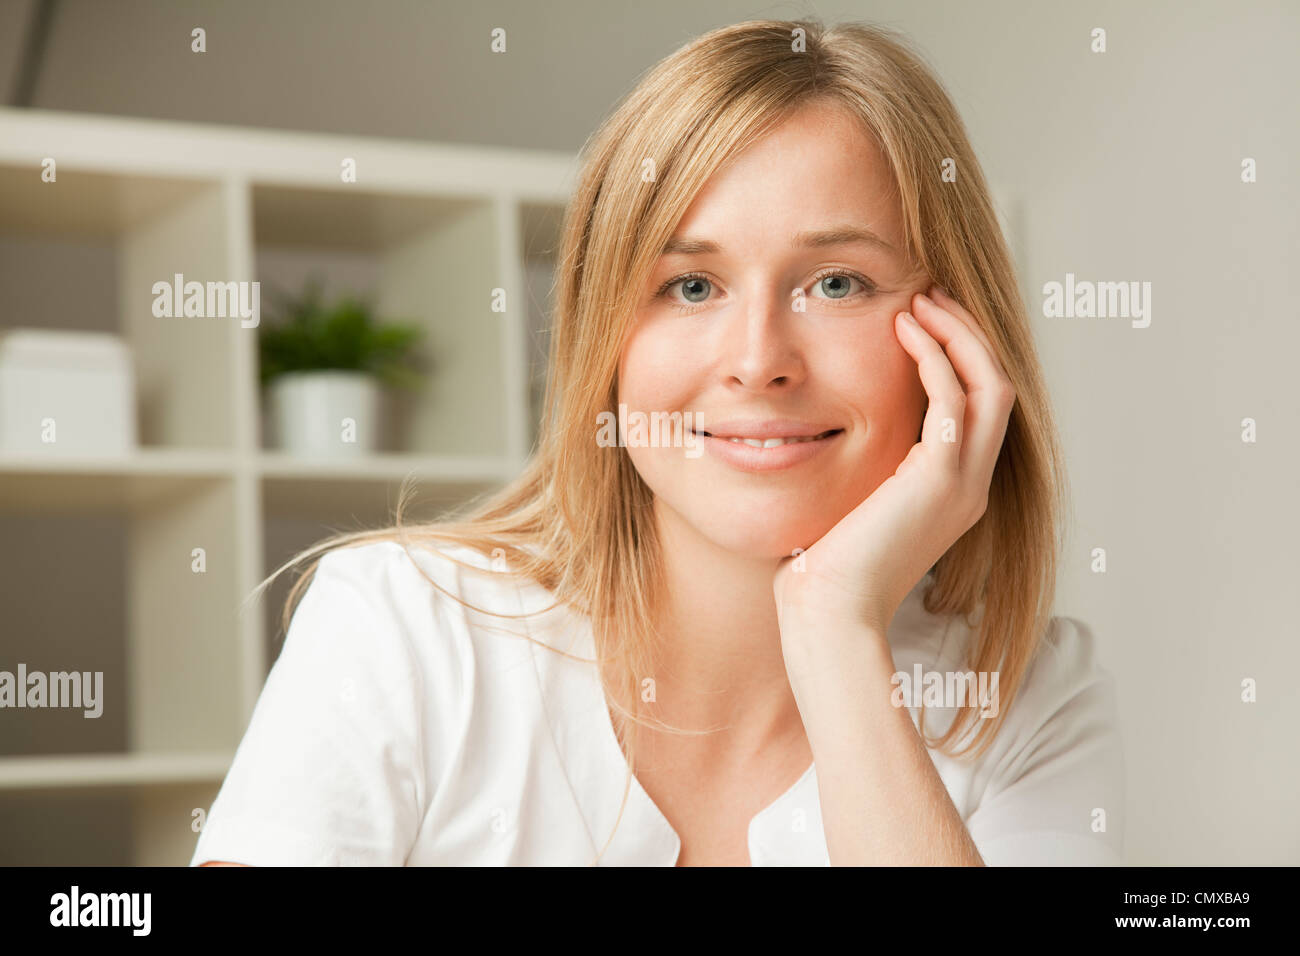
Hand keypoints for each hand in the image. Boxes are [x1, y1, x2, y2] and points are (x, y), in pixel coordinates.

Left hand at [774, 284, 1016, 639]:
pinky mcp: (940, 478)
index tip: (922, 320)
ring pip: (990, 385)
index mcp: (953, 491)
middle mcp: (970, 485)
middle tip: (930, 295)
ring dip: (957, 335)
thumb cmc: (824, 567)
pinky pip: (955, 398)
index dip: (959, 357)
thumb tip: (829, 429)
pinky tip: (903, 332)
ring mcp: (963, 483)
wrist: (828, 612)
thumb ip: (863, 466)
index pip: (978, 408)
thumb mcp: (852, 503)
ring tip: (919, 301)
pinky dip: (935, 357)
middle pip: (998, 386)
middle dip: (967, 335)